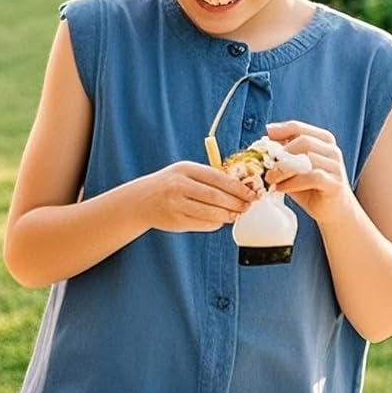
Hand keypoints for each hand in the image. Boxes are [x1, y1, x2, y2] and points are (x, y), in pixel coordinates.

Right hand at [140, 161, 255, 232]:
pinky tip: (220, 220)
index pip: (218, 178)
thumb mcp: (184, 173)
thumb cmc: (169, 185)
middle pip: (216, 196)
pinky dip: (215, 223)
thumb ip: (208, 178)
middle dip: (236, 203)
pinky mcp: (175, 220)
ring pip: (211, 212)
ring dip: (228, 215)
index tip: (251, 194)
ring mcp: (176, 204)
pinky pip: (202, 223)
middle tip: (247, 206)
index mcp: (185, 169)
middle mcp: (179, 185)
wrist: (140, 200)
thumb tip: (240, 189)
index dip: (238, 188)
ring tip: (236, 215)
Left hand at [263, 121, 354, 223]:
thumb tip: (263, 141)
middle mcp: (332, 150)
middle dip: (280, 153)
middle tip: (265, 166)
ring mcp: (336, 166)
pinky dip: (292, 182)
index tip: (265, 136)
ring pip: (307, 159)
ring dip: (283, 170)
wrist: (334, 210)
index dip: (279, 130)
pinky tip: (281, 188)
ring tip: (269, 179)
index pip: (298, 127)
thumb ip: (283, 154)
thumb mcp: (294, 167)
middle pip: (303, 141)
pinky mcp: (336, 184)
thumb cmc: (310, 187)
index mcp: (322, 140)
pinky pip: (312, 177)